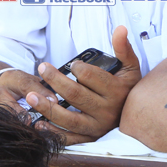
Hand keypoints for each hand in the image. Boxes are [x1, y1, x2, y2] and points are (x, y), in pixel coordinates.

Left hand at [26, 26, 142, 144]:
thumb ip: (123, 48)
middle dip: (55, 81)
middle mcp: (107, 111)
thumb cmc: (128, 88)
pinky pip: (69, 137)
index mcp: (116, 91)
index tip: (72, 64)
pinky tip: (39, 123)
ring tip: (30, 96)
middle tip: (42, 68)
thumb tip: (120, 28)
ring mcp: (97, 127)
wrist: (136, 116)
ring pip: (69, 118)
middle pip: (76, 95)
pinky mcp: (89, 138)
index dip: (78, 68)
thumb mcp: (130, 67)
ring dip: (47, 108)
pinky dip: (53, 132)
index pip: (91, 78)